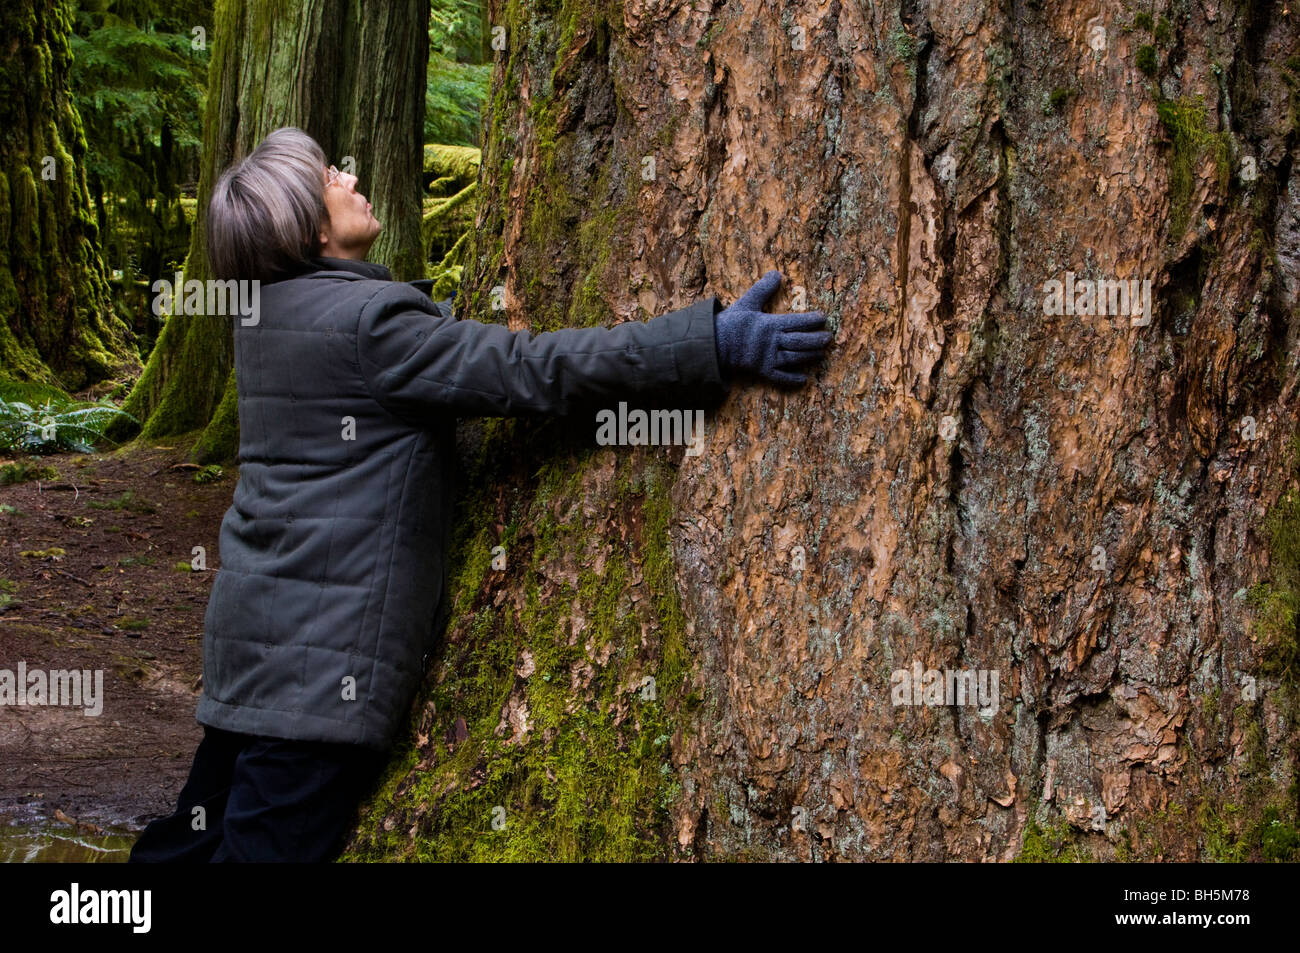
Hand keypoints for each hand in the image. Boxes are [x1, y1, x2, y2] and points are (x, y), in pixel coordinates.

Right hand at [713, 270, 831, 384]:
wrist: (715, 344)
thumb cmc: (732, 322)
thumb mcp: (747, 302)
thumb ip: (763, 288)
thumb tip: (777, 273)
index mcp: (769, 324)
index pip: (796, 321)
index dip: (812, 320)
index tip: (823, 317)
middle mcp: (772, 342)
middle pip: (799, 341)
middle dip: (816, 339)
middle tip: (829, 337)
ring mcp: (768, 358)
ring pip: (794, 358)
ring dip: (810, 355)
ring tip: (822, 353)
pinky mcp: (762, 370)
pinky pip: (780, 377)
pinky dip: (792, 379)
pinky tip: (804, 379)